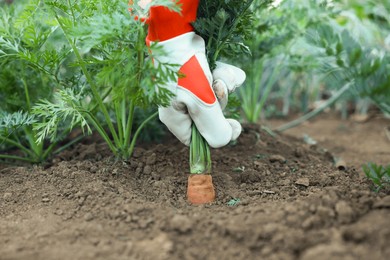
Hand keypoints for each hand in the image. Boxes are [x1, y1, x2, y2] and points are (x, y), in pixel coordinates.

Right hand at [153, 32, 245, 147]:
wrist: (177, 33)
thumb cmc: (183, 69)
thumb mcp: (200, 102)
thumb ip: (213, 127)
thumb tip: (227, 139)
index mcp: (175, 118)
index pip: (197, 140)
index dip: (216, 134)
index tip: (233, 126)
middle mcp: (183, 106)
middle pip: (212, 118)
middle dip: (220, 103)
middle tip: (216, 89)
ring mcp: (192, 90)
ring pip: (220, 98)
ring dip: (225, 86)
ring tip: (216, 74)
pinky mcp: (202, 75)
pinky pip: (223, 82)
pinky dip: (227, 75)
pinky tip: (222, 67)